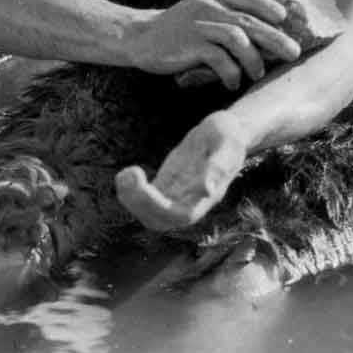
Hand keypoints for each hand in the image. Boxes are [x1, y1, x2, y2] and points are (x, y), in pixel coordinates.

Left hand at [115, 114, 248, 232]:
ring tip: (124, 175)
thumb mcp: (226, 143)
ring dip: (131, 199)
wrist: (225, 132)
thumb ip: (218, 165)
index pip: (181, 215)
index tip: (145, 185)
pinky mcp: (166, 186)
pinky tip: (125, 174)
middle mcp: (191, 201)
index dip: (159, 206)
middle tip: (129, 174)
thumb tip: (206, 190)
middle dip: (139, 204)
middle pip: (160, 220)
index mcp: (208, 196)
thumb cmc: (229, 135)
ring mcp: (177, 195)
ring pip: (149, 213)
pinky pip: (144, 199)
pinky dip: (130, 191)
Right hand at [124, 0, 301, 90]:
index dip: (271, 7)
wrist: (140, 37)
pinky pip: (221, 60)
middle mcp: (209, 6)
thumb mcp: (201, 13)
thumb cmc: (177, 30)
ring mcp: (199, 24)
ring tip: (257, 74)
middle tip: (293, 53)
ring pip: (239, 39)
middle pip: (251, 21)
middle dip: (276, 38)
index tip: (285, 20)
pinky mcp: (191, 45)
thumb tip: (263, 35)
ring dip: (254, 60)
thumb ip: (226, 16)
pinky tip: (231, 83)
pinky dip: (231, 74)